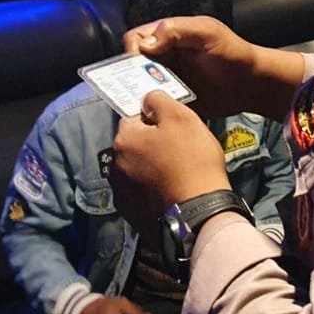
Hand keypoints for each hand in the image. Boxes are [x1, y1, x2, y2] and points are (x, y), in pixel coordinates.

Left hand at [111, 92, 232, 231]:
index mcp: (124, 139)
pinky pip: (140, 194)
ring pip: (135, 170)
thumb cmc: (192, 161)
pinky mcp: (131, 215)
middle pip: (133, 146)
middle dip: (150, 145)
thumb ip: (159, 100)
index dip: (155, 120)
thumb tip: (146, 98)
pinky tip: (171, 193)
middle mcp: (115, 165)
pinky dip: (151, 192)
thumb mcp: (181, 117)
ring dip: (149, 169)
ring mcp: (121, 193)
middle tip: (179, 152)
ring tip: (176, 175)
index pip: (134, 117)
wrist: (199, 214)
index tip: (174, 129)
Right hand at [124, 16, 303, 117]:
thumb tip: (146, 44)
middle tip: (142, 90)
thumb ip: (177, 30)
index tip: (138, 67)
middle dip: (130, 78)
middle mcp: (161, 58)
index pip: (135, 40)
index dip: (132, 52)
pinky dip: (151, 111)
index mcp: (166, 36)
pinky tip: (158, 115)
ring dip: (139, 96)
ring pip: (138, 88)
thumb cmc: (232, 53)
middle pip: (130, 66)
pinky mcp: (172, 101)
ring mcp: (165, 81)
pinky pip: (152, 107)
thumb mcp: (207, 32)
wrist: (250, 84)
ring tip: (150, 105)